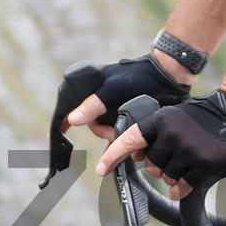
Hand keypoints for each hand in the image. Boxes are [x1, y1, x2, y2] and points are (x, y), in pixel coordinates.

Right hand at [64, 53, 190, 142]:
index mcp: (93, 85)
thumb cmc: (139, 77)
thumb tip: (73, 119)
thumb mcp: (113, 90)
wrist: (168, 77)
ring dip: (110, 135)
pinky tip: (118, 148)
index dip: (63, 118)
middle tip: (112, 132)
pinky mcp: (126, 113)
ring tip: (121, 135)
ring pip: (103, 126)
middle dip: (99, 129)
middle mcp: (101, 96)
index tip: (58, 133)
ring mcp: (113, 105)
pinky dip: (117, 138)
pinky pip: (116, 128)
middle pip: (90, 120)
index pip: (71, 101)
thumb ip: (93, 104)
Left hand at [97, 88, 225, 193]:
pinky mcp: (203, 164)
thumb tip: (135, 155)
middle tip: (171, 158)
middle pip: (150, 165)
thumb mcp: (173, 116)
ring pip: (166, 177)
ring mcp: (188, 150)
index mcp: (160, 120)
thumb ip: (154, 133)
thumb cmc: (201, 116)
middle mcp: (171, 135)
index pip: (130, 140)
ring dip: (171, 177)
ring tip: (184, 165)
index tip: (101, 169)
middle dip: (157, 167)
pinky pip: (183, 186)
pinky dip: (180, 190)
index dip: (113, 156)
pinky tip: (182, 187)